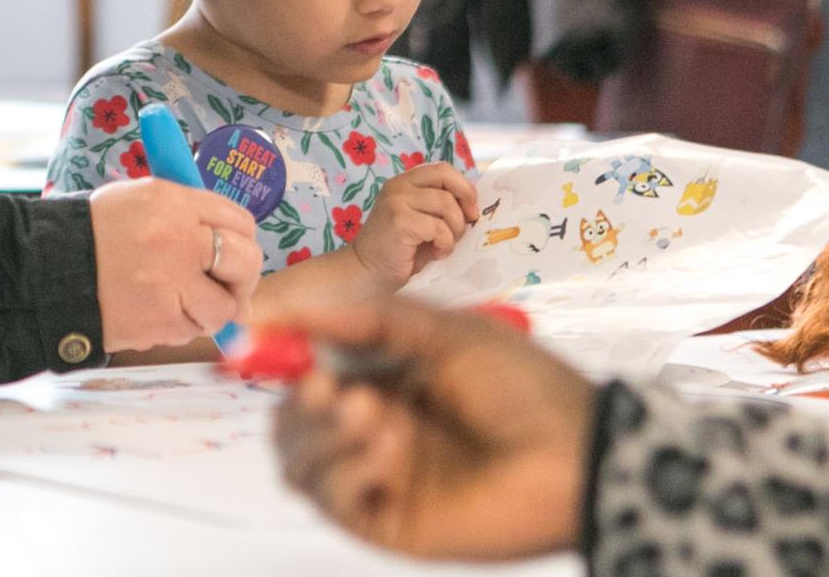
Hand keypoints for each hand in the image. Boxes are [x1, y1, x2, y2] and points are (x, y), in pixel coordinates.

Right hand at [89, 177, 260, 351]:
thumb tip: (235, 247)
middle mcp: (178, 239)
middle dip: (242, 279)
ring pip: (223, 307)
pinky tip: (154, 312)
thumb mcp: (140, 201)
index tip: (233, 253)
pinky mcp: (159, 321)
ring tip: (180, 302)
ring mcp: (170, 284)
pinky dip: (179, 326)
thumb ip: (189, 215)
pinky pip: (191, 331)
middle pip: (245, 261)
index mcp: (174, 202)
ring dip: (210, 310)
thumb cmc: (95, 233)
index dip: (242, 240)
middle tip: (227, 286)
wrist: (46, 269)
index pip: (239, 220)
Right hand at [272, 297, 595, 561]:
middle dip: (297, 397)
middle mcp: (377, 426)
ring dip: (320, 432)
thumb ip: (364, 320)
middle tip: (322, 384)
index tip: (254, 330)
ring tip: (368, 413)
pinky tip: (387, 447)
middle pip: (294, 417)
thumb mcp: (441, 331)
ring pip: (300, 458)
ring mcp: (380, 475)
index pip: (312, 365)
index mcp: (389, 378)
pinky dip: (344, 468)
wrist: (574, 453)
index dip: (282, 349)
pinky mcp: (387, 519)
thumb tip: (284, 310)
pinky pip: (332, 497)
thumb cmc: (522, 386)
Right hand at [347, 163, 480, 287]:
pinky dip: (445, 243)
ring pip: (446, 204)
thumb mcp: (422, 222)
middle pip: (446, 177)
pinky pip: (438, 227)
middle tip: (469, 222)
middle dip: (466, 199)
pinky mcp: (399, 221)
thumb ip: (440, 209)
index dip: (463, 186)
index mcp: (405, 182)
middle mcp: (399, 186)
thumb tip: (473, 208)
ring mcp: (397, 201)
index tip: (471, 210)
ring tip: (443, 245)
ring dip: (454, 229)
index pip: (442, 169)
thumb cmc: (399, 252)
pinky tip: (435, 253)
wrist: (367, 273)